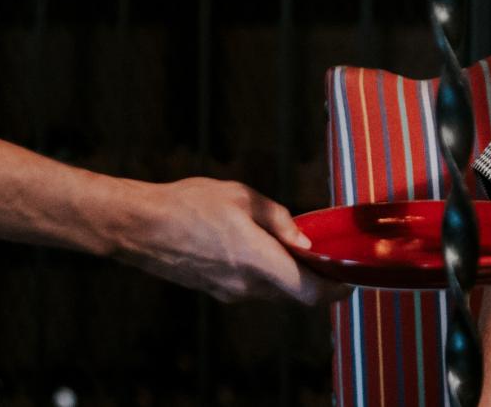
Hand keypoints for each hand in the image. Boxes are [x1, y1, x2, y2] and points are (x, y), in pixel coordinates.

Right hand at [118, 177, 342, 305]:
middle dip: (315, 278)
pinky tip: (258, 246)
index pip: (309, 292)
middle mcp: (246, 284)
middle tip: (326, 255)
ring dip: (288, 274)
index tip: (350, 280)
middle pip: (294, 293)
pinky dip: (265, 273)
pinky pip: (251, 287)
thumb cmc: (189, 204)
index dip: (335, 291)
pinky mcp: (214, 290)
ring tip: (290, 244)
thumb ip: (278, 219)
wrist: (140, 227)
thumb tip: (305, 241)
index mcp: (257, 260)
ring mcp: (228, 291)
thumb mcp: (241, 196)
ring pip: (272, 290)